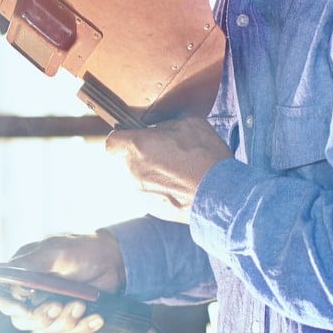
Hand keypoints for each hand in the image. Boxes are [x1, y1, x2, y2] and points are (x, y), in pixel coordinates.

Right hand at [0, 232, 123, 332]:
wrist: (113, 260)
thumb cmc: (82, 249)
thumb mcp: (55, 252)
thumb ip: (29, 264)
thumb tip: (0, 272)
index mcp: (23, 275)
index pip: (2, 296)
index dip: (8, 306)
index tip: (24, 309)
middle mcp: (32, 294)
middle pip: (23, 320)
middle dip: (42, 316)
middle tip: (58, 305)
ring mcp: (51, 307)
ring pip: (48, 328)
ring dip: (66, 320)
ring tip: (82, 304)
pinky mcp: (68, 317)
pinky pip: (70, 331)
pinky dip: (83, 326)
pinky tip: (96, 317)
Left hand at [105, 117, 230, 208]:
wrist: (220, 195)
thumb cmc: (205, 157)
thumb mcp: (188, 123)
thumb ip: (164, 124)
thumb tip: (158, 129)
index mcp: (137, 146)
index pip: (112, 141)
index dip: (122, 138)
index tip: (135, 137)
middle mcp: (132, 171)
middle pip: (128, 159)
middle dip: (143, 154)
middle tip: (167, 152)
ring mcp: (139, 192)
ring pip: (138, 177)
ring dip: (152, 173)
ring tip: (177, 171)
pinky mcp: (150, 209)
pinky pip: (149, 193)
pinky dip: (160, 189)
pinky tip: (180, 186)